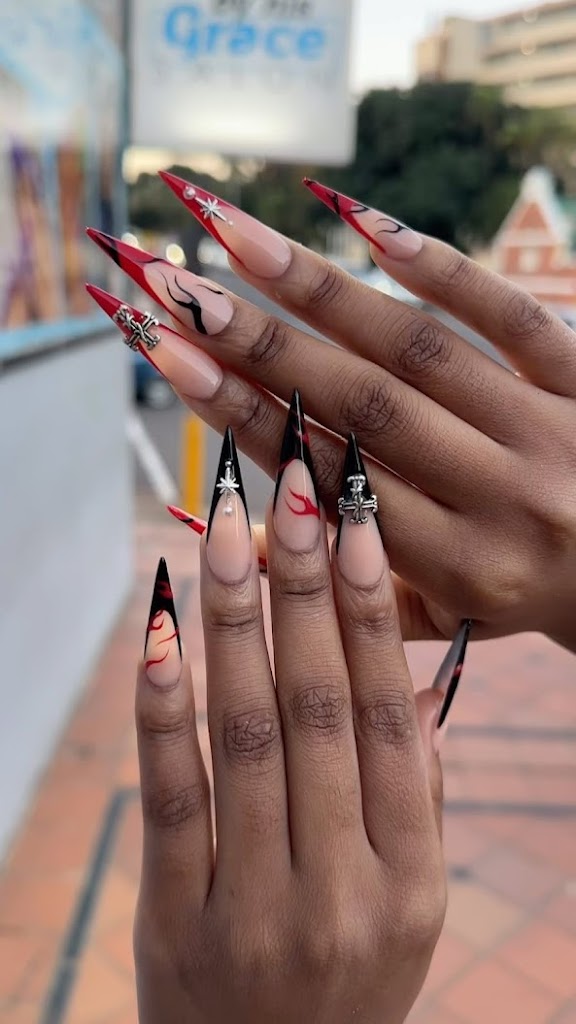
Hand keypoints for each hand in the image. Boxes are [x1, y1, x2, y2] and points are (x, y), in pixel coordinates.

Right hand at [87, 178, 575, 649]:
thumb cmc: (529, 594)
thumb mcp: (447, 619)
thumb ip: (352, 591)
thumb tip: (247, 538)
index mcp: (460, 568)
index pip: (330, 479)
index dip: (241, 416)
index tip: (169, 358)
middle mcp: (502, 498)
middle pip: (361, 407)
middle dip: (257, 344)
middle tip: (174, 288)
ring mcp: (548, 430)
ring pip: (419, 352)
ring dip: (321, 290)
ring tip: (237, 235)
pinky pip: (511, 314)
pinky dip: (439, 266)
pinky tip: (365, 222)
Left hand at [134, 419, 445, 1023]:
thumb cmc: (345, 975)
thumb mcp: (406, 902)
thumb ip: (411, 792)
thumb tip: (411, 677)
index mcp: (413, 873)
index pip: (390, 713)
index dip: (370, 609)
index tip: (350, 523)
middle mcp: (344, 888)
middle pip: (319, 706)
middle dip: (301, 586)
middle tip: (287, 493)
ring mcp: (258, 908)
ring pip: (245, 734)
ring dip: (232, 622)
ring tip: (222, 532)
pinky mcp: (178, 923)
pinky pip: (171, 799)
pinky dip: (164, 711)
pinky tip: (160, 634)